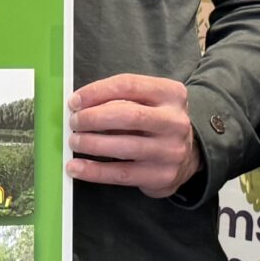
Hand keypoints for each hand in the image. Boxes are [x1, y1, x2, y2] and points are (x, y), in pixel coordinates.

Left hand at [68, 74, 202, 196]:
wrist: (186, 157)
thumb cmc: (154, 124)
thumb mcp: (147, 102)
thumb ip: (119, 99)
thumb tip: (78, 106)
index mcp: (171, 93)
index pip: (129, 85)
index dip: (97, 92)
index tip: (74, 101)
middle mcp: (175, 121)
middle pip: (129, 115)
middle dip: (94, 118)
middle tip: (74, 122)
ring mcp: (171, 150)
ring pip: (125, 146)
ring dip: (92, 144)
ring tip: (74, 142)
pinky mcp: (162, 175)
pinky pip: (121, 174)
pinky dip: (94, 171)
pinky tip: (75, 167)